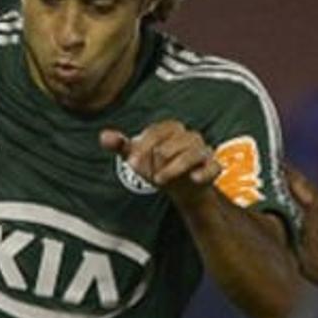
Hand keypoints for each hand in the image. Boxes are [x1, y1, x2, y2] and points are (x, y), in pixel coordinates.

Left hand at [101, 121, 220, 203]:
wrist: (183, 188)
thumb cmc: (160, 166)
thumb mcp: (138, 157)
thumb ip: (121, 145)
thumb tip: (104, 136)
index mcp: (171, 128)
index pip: (155, 133)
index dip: (142, 149)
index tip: (132, 164)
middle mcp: (189, 136)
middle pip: (169, 146)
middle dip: (156, 163)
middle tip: (150, 176)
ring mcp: (202, 150)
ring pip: (190, 154)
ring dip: (173, 170)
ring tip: (159, 181)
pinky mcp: (213, 166)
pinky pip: (212, 166)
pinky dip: (204, 173)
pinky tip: (193, 179)